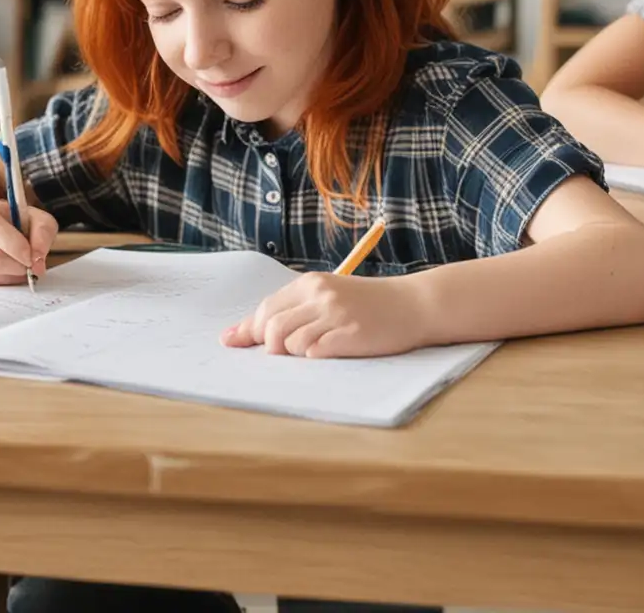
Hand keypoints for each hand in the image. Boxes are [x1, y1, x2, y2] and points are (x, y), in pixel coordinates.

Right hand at [0, 199, 57, 285]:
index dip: (15, 244)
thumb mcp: (32, 215)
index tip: (31, 256)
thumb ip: (42, 231)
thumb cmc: (11, 220)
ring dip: (10, 276)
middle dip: (16, 267)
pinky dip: (2, 281)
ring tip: (21, 268)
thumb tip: (38, 263)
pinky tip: (11, 273)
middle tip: (30, 267)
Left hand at [222, 272, 424, 357]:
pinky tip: (329, 353)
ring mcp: (335, 315)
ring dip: (295, 354)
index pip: (266, 308)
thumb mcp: (329, 296)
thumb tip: (243, 332)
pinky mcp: (350, 336)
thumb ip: (292, 310)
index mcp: (310, 284)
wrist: (414, 305)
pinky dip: (314, 359)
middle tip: (284, 354)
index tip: (229, 343)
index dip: (248, 330)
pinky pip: (314, 354)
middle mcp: (320, 296)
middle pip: (272, 328)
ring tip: (317, 349)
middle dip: (269, 347)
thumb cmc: (368, 304)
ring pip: (291, 344)